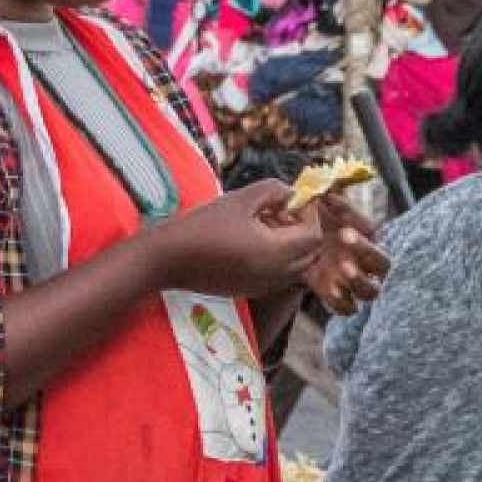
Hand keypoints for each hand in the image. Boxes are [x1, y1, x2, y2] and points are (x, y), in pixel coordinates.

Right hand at [147, 181, 323, 300]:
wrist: (167, 259)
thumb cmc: (202, 225)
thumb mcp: (240, 199)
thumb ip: (273, 191)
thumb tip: (291, 193)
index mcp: (274, 252)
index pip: (313, 236)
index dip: (309, 215)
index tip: (292, 199)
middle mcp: (274, 275)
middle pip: (310, 254)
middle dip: (303, 230)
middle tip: (281, 211)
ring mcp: (263, 286)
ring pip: (296, 267)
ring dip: (290, 245)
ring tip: (264, 224)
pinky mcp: (250, 291)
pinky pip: (278, 275)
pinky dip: (277, 258)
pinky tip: (251, 241)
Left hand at [296, 191, 389, 316]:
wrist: (296, 252)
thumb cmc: (316, 225)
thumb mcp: (321, 208)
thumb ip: (328, 196)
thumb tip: (329, 185)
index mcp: (365, 236)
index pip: (372, 229)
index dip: (356, 218)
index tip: (334, 206)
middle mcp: (367, 262)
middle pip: (383, 262)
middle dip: (366, 250)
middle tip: (345, 236)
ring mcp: (355, 282)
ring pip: (371, 290)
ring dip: (359, 281)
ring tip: (343, 268)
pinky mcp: (341, 298)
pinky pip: (350, 308)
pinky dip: (342, 303)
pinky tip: (330, 290)